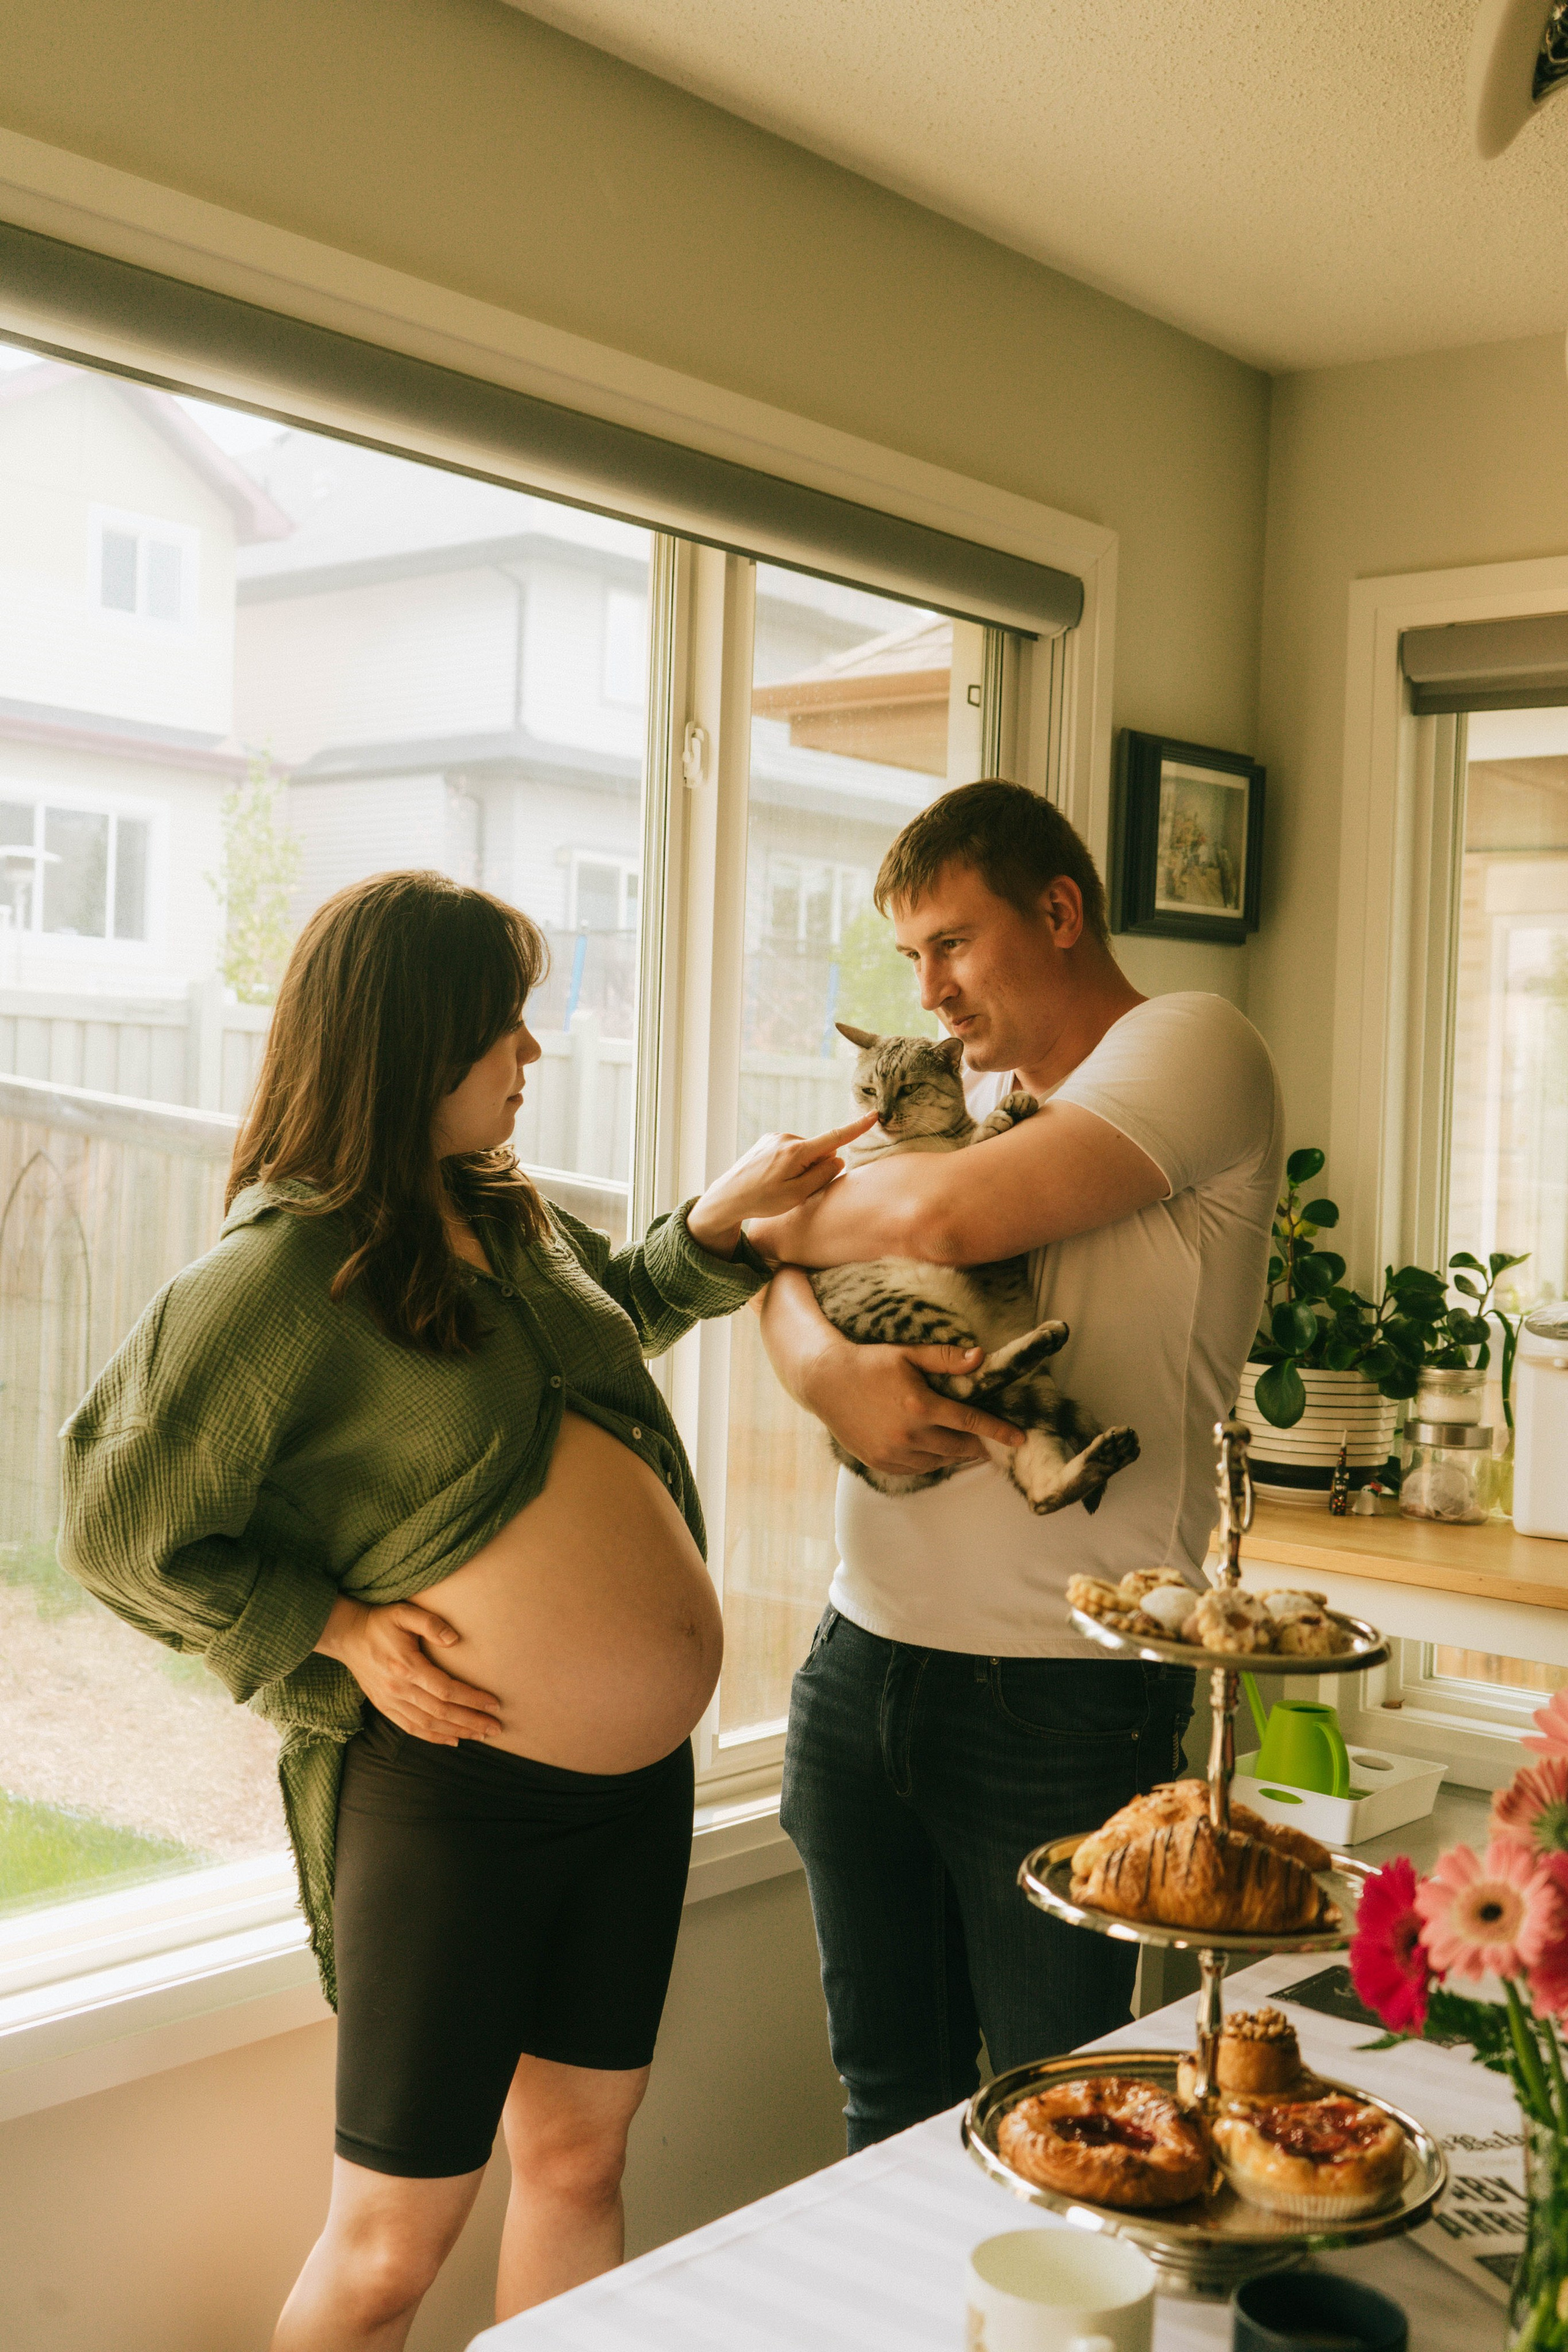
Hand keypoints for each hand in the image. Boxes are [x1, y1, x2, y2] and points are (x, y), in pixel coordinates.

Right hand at [315, 1596, 501, 1747]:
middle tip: (496, 1727)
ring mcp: (389, 1701)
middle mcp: (398, 1689)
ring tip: (481, 1735)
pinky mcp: (384, 1707)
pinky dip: (433, 1738)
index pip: (446, 1690)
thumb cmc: (380, 1622)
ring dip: (457, 1732)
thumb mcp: (404, 1612)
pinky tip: (453, 1740)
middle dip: (471, 1721)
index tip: (494, 1704)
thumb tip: (455, 1640)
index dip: (471, 1699)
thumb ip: (431, 1623)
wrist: (346, 1635)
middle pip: (441, 1712)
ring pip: (428, 1725)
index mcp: (406, 1667)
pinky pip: (411, 1728)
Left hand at [687, 1116, 875, 1258]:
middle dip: (816, 1167)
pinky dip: (790, 1163)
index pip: (835, 1138)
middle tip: (794, 1189)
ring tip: (778, 1185)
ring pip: (804, 1153)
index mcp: (796, 1152)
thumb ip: (821, 1176)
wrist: (727, 1197)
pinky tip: (771, 1177)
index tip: (874, 1115)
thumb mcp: (797, 1195)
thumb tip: (838, 1159)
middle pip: (819, 1151)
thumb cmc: (762, 1200)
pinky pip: (790, 1151)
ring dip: (801, 1167)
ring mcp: (775, 1138)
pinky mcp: (767, 1141)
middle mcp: (786, 1139)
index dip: (857, 1128)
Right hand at [802, 1337, 1025, 1478]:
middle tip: (992, 1442)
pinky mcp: (880, 1463)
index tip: (1020, 1438)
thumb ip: (945, 1359)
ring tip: (965, 1445)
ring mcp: (893, 1453)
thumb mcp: (908, 1354)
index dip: (999, 1431)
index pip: (970, 1422)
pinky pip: (917, 1469)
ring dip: (956, 1454)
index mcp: (920, 1406)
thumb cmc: (870, 1362)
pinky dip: (931, 1461)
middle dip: (979, 1445)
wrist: (825, 1381)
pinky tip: (934, 1449)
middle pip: (959, 1447)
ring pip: (939, 1461)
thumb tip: (981, 1357)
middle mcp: (908, 1435)